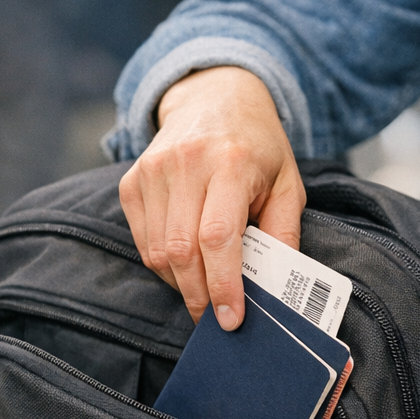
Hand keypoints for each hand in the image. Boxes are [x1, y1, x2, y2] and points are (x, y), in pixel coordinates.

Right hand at [119, 66, 306, 325]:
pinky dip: (163, 265)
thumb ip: (285, 234)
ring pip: (158, 253)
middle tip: (216, 319)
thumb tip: (277, 288)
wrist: (213, 98)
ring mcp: (152, 171)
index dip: (222, 284)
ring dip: (181, 284)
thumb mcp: (287, 184)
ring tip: (204, 291)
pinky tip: (186, 265)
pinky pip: (143, 242)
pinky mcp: (132, 181)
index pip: (218, 237)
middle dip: (199, 295)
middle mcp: (186, 163)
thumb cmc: (257, 147)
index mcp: (230, 162)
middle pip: (182, 251)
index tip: (230, 319)